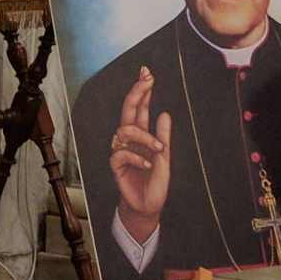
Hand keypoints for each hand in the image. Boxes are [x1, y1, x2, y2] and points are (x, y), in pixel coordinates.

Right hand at [110, 66, 171, 243]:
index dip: (143, 90)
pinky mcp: (116, 166)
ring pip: (125, 131)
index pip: (140, 108)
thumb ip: (163, 136)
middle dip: (136, 93)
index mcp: (141, 134)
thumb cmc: (155, 180)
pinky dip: (138, 158)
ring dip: (145, 137)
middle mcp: (129, 140)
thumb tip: (164, 113)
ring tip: (159, 149)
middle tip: (146, 80)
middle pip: (128, 110)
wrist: (149, 205)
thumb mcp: (164, 156)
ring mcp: (121, 151)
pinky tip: (149, 165)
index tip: (148, 73)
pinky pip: (122, 153)